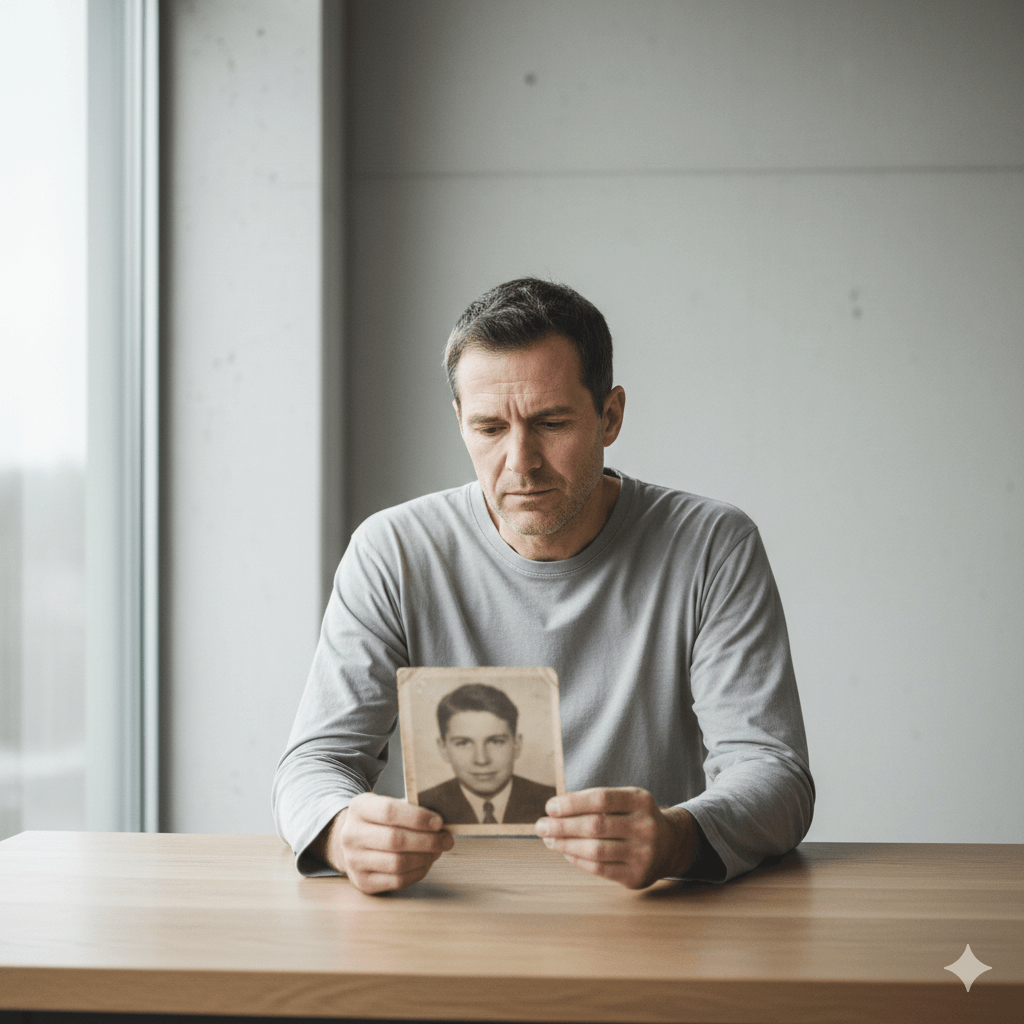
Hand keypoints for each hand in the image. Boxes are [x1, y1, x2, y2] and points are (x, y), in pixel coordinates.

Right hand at [321, 792, 453, 893]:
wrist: (353, 840)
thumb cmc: (379, 820)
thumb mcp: (386, 804)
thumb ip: (410, 809)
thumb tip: (440, 823)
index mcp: (359, 808)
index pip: (389, 811)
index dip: (417, 818)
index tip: (439, 822)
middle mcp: (351, 835)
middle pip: (395, 840)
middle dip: (427, 841)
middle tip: (446, 840)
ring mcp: (354, 861)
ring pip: (397, 863)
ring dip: (425, 858)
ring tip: (437, 850)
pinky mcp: (362, 882)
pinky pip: (397, 881)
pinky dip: (418, 872)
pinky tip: (426, 863)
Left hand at [535, 787, 698, 888]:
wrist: (671, 845)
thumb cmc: (635, 818)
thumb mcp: (626, 800)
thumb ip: (596, 802)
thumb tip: (555, 810)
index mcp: (641, 800)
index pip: (600, 799)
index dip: (572, 803)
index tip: (550, 806)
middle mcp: (646, 827)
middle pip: (595, 825)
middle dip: (562, 826)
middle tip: (541, 825)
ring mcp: (643, 854)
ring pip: (595, 850)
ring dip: (565, 845)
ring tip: (549, 839)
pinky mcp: (637, 877)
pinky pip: (599, 869)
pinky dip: (577, 860)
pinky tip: (565, 852)